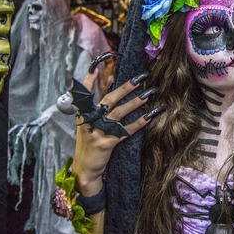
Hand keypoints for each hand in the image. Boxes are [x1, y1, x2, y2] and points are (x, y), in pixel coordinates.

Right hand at [72, 70, 151, 195]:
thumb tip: (114, 92)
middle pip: (108, 99)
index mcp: (83, 114)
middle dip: (125, 87)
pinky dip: (138, 123)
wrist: (85, 169)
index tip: (98, 64)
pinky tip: (150, 116)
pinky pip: (125, 131)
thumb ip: (97, 110)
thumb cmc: (89, 144)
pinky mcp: (106, 144)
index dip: (91, 78)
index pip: (85, 92)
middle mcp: (89, 120)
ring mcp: (97, 132)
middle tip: (140, 78)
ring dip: (135, 103)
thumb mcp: (88, 125)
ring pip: (118, 113)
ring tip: (148, 94)